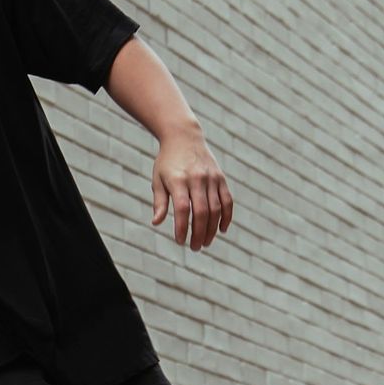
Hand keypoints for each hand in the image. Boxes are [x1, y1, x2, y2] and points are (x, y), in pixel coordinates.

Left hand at [152, 128, 232, 250]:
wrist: (184, 137)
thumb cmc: (167, 162)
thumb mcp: (158, 180)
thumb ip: (159, 202)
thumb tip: (156, 223)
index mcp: (178, 180)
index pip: (182, 209)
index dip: (182, 227)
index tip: (180, 241)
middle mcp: (197, 179)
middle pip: (201, 212)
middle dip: (198, 233)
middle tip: (195, 247)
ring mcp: (211, 178)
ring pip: (216, 209)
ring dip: (212, 229)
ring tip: (205, 242)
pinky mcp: (221, 178)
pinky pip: (227, 201)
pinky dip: (226, 216)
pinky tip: (222, 229)